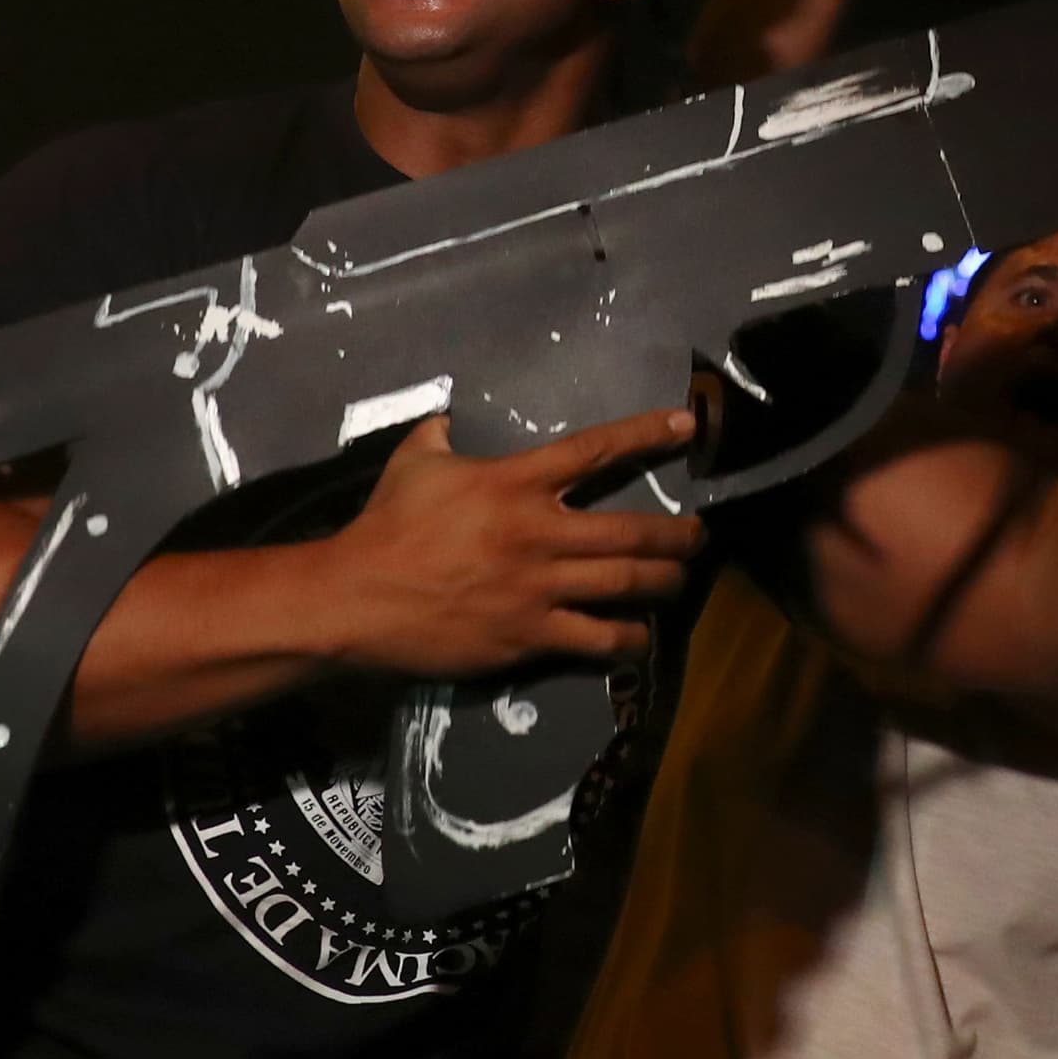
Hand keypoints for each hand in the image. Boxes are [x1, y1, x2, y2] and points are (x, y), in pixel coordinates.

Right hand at [316, 408, 704, 676]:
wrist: (358, 598)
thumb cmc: (385, 527)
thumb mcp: (413, 463)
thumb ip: (440, 437)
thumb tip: (447, 419)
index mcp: (515, 482)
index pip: (595, 450)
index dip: (645, 433)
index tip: (685, 423)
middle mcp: (539, 532)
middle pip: (631, 530)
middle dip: (677, 534)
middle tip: (699, 536)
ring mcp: (539, 587)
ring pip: (627, 584)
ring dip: (665, 583)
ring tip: (682, 581)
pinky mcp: (530, 635)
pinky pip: (597, 638)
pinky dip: (628, 639)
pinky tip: (642, 639)